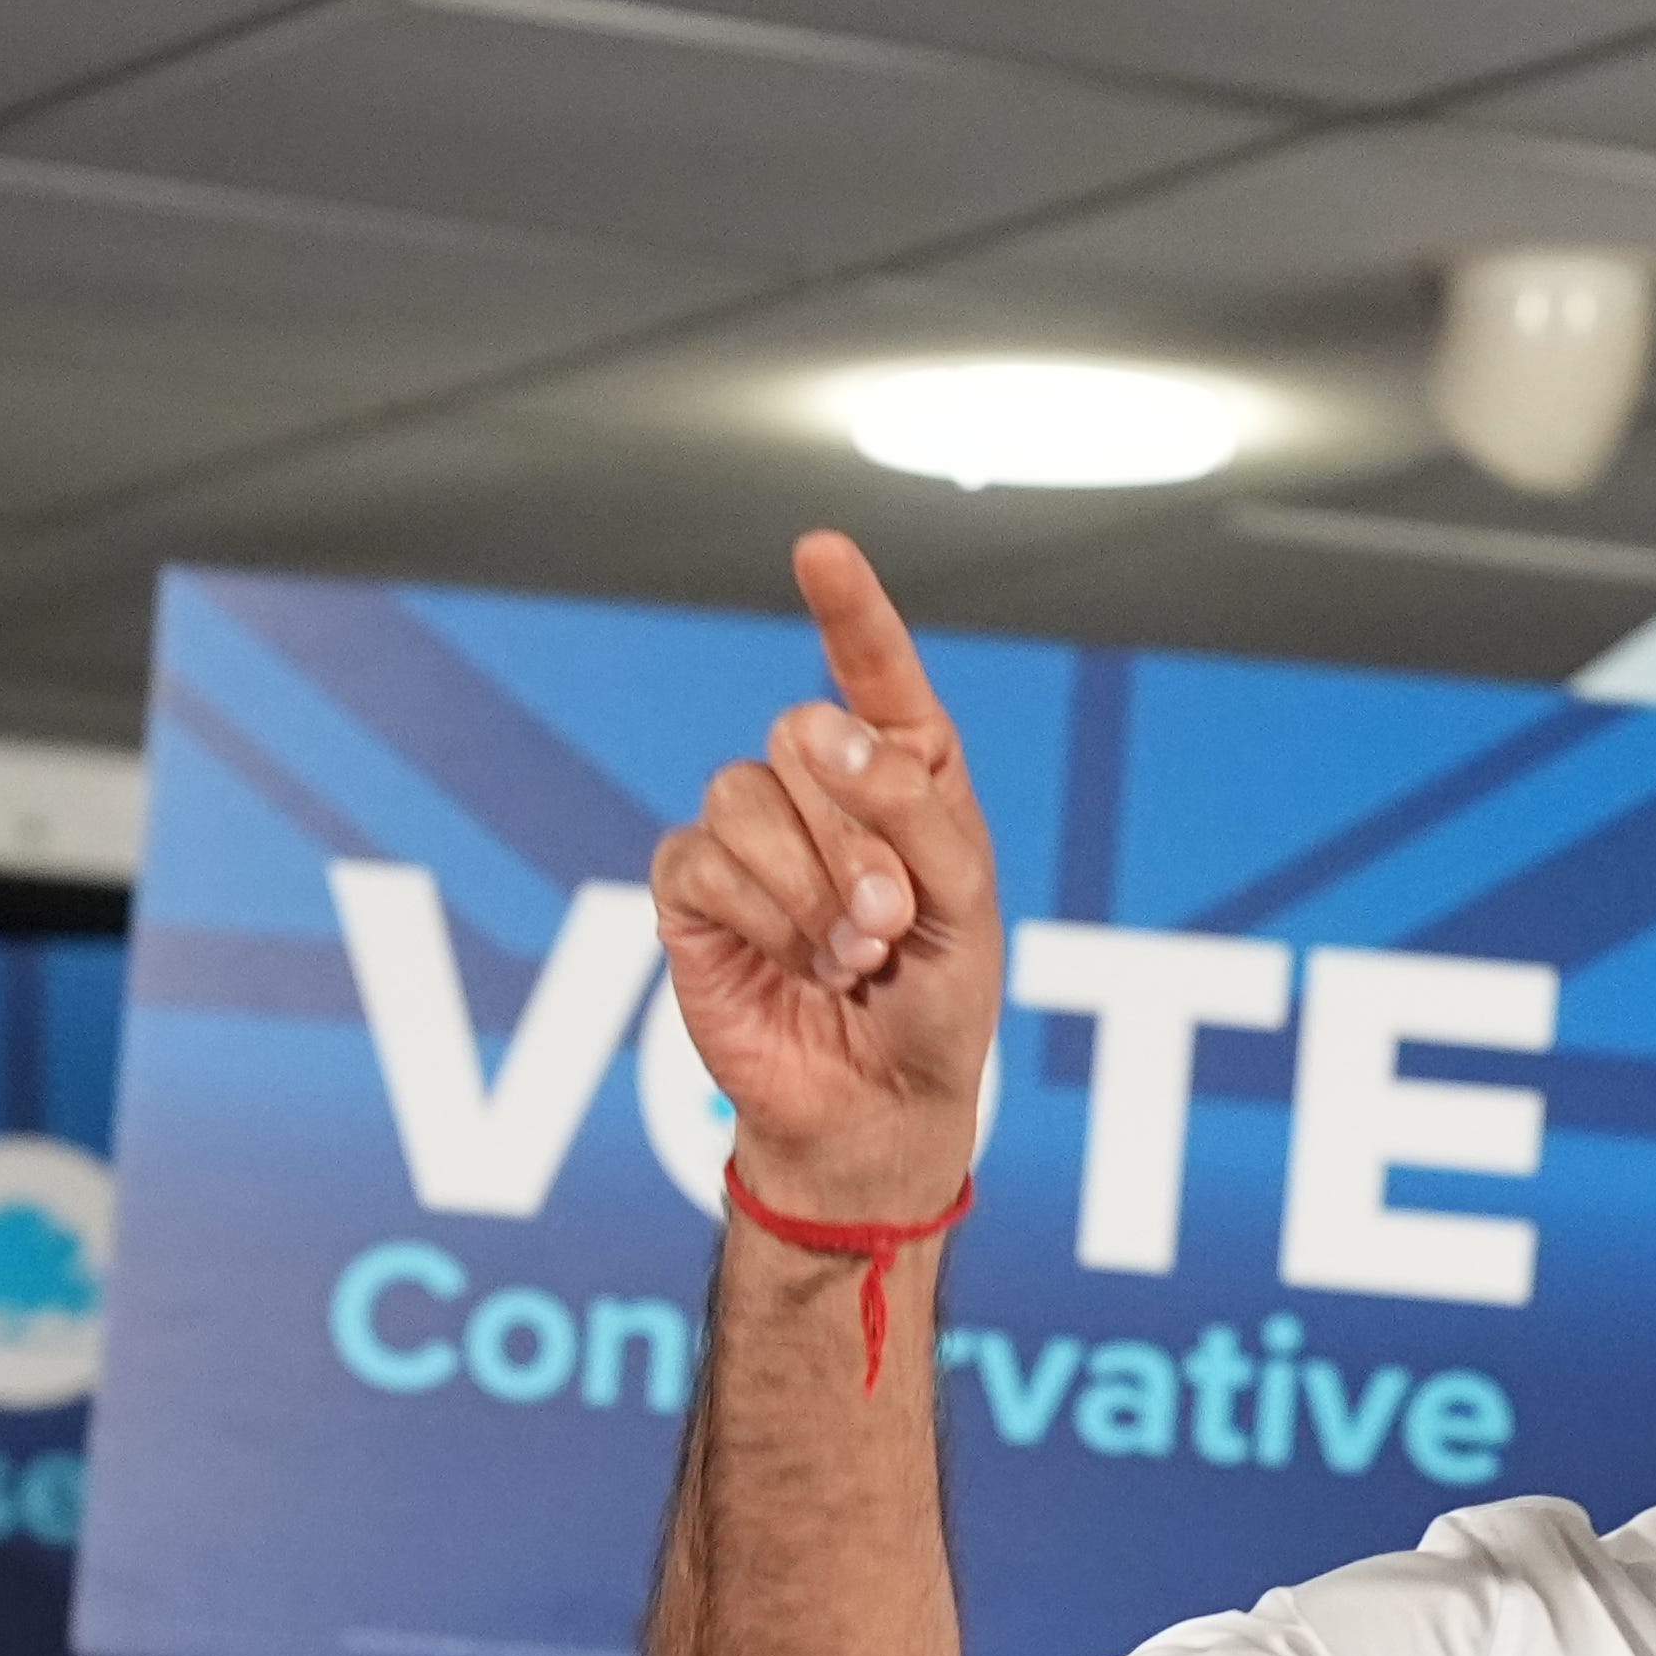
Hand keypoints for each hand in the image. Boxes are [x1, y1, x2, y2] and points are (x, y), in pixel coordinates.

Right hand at [646, 532, 1001, 1214]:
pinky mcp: (692, 888)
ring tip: (847, 959)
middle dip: (856, 840)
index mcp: (904, 772)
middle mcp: (819, 786)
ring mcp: (749, 832)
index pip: (874, 672)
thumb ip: (911, 806)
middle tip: (889, 927)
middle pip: (805, 738)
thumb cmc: (936, 1003)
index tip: (820, 549)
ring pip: (746, 794)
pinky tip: (793, 964)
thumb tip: (818, 728)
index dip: (849, 610)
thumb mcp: (963, 903)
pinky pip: (702, 858)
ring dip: (808, 891)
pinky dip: (758, 917)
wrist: (878, 1106)